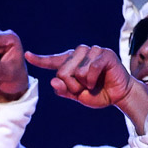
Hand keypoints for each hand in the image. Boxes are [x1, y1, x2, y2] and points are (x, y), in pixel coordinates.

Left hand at [25, 44, 144, 113]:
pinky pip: (90, 69)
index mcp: (72, 62)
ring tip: (93, 83)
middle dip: (72, 86)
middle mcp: (81, 53)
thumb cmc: (98, 93)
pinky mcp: (105, 54)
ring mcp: (93, 51)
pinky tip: (99, 80)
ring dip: (83, 83)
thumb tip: (53, 80)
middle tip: (85, 88)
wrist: (119, 96)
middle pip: (62, 71)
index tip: (27, 55)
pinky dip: (92, 79)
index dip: (40, 59)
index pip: (53, 61)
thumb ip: (64, 90)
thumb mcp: (77, 96)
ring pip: (76, 71)